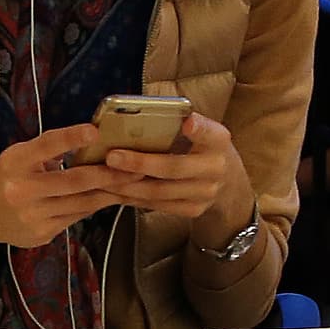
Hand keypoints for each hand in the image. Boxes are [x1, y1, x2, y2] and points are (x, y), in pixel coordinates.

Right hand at [0, 124, 137, 260]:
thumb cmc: (8, 178)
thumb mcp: (19, 157)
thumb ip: (48, 151)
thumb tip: (92, 142)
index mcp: (15, 163)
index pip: (45, 146)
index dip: (70, 138)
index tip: (94, 130)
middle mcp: (22, 190)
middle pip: (74, 180)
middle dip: (108, 174)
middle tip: (136, 166)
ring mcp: (33, 215)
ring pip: (81, 202)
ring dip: (110, 192)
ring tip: (134, 182)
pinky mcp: (42, 233)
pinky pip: (76, 216)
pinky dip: (95, 206)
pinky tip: (111, 198)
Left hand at [100, 108, 252, 235]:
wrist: (226, 180)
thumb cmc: (200, 145)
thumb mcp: (198, 129)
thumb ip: (177, 123)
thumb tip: (134, 117)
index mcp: (218, 140)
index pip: (210, 132)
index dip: (199, 129)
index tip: (187, 123)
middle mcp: (216, 167)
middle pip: (174, 167)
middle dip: (140, 163)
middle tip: (112, 157)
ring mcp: (206, 193)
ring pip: (161, 191)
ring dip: (129, 185)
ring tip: (103, 176)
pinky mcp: (194, 210)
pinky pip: (158, 205)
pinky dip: (134, 198)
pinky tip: (115, 190)